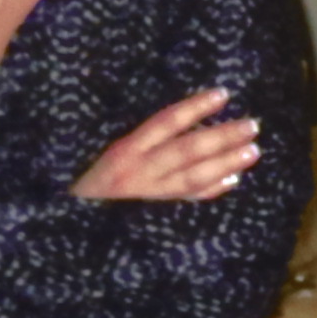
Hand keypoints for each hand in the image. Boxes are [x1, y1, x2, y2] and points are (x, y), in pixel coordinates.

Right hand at [74, 91, 261, 204]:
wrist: (63, 223)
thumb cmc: (80, 175)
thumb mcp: (99, 146)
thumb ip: (136, 133)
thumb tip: (179, 111)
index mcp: (124, 149)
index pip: (165, 123)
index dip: (194, 108)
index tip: (223, 94)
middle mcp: (137, 172)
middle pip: (186, 151)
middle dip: (221, 138)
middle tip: (252, 125)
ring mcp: (146, 195)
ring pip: (192, 178)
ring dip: (225, 164)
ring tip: (253, 151)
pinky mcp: (151, 215)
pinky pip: (186, 202)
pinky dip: (211, 190)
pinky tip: (234, 180)